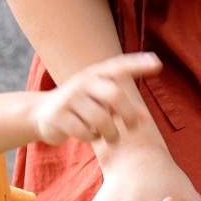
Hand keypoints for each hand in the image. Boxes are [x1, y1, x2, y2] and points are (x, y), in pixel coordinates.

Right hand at [32, 53, 159, 146]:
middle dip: (129, 114)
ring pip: (101, 119)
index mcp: (96, 74)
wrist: (41, 114)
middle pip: (115, 95)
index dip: (139, 64)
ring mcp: (68, 97)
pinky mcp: (57, 115)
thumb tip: (145, 118)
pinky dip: (93, 138)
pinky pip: (85, 131)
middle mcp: (82, 81)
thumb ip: (122, 105)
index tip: (158, 63)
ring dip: (111, 133)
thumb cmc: (82, 107)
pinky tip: (91, 136)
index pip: (120, 65)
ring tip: (112, 137)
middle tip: (133, 127)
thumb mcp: (100, 101)